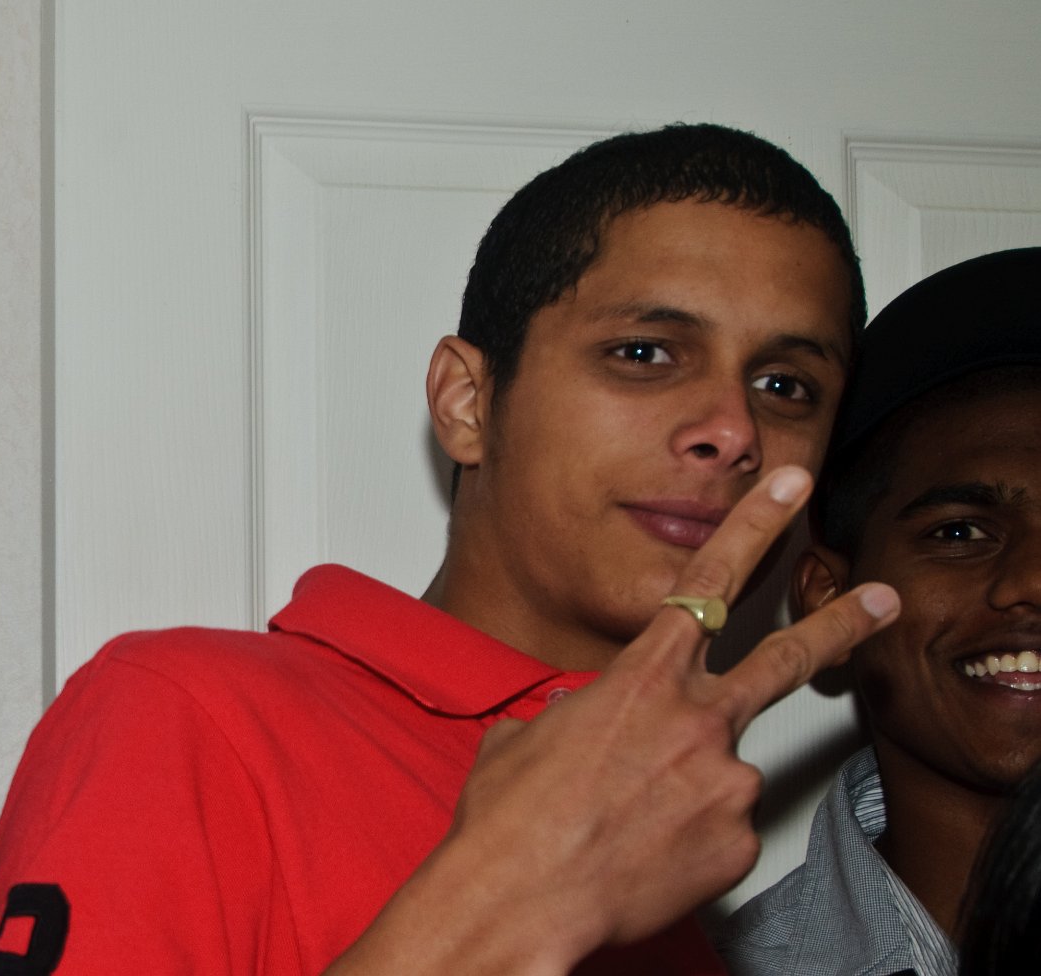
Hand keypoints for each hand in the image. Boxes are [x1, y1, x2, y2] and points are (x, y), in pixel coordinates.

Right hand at [326, 465, 898, 974]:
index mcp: (643, 680)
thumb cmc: (510, 817)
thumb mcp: (528, 735)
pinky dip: (685, 842)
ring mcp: (726, 782)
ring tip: (628, 822)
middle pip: (785, 658)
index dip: (754, 529)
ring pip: (721, 771)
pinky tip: (641, 855)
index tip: (790, 491)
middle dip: (839, 625)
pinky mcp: (738, 844)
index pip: (707, 583)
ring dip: (684, 790)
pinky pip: (719, 833)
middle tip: (881, 602)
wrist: (520, 898)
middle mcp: (698, 721)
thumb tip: (587, 720)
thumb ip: (579, 712)